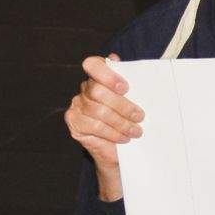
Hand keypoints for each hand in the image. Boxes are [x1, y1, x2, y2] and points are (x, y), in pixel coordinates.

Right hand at [64, 55, 137, 197]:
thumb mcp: (136, 101)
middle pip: (98, 91)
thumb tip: (130, 66)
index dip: (107, 75)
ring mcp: (77, 106)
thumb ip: (134, 85)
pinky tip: (124, 138)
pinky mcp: (74, 122)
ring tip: (136, 131)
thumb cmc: (130, 120)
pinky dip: (113, 133)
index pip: (93, 64)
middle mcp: (85, 89)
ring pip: (98, 111)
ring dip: (122, 123)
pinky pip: (94, 126)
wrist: (119, 149)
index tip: (125, 88)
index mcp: (99, 77)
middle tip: (140, 116)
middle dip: (122, 105)